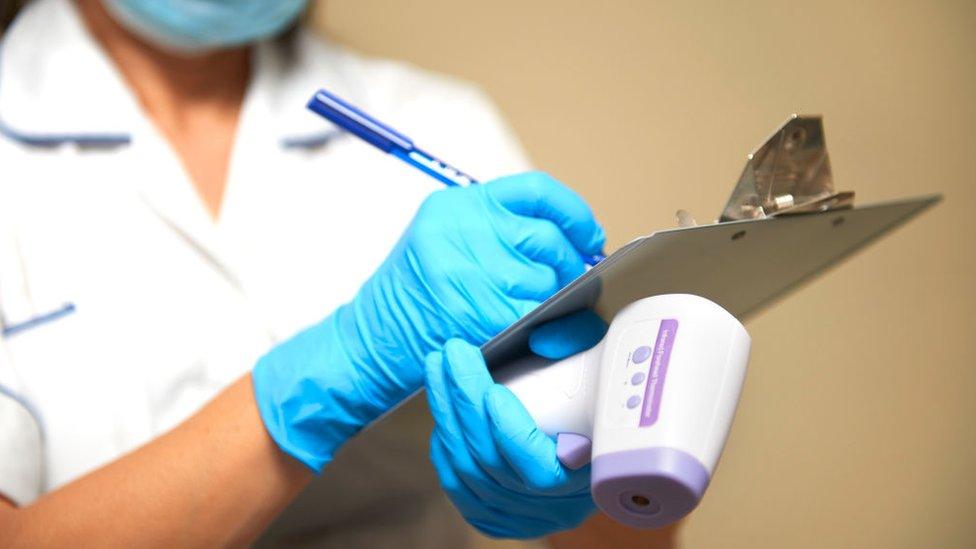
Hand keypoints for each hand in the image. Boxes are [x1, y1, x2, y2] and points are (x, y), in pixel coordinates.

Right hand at [252, 172, 604, 471]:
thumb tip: (576, 248)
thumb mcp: (445, 245)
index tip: (590, 236)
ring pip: (546, 281)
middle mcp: (461, 229)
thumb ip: (500, 235)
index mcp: (457, 205)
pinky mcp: (474, 310)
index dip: (574, 213)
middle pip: (547, 238)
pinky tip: (538, 335)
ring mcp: (466, 269)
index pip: (535, 191)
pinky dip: (549, 329)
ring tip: (538, 313)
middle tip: (569, 285)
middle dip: (570, 266)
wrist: (366, 343)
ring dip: (556, 302)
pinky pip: (534, 317)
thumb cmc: (412, 300)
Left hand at [425, 311, 608, 538]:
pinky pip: (457, 484)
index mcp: (590, 474)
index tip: (493, 390)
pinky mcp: (497, 516)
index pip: (541, 472)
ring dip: (446, 413)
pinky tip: (443, 408)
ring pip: (467, 472)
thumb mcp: (600, 352)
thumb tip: (541, 340)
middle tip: (453, 353)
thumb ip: (577, 337)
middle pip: (491, 463)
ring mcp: (524, 516)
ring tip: (438, 367)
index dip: (511, 435)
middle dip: (464, 402)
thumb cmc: (596, 384)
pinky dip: (444, 444)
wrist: (592, 421)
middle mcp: (556, 505)